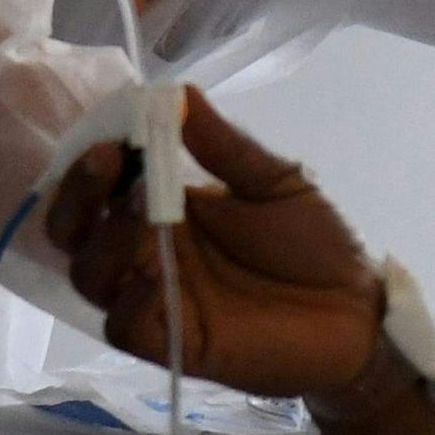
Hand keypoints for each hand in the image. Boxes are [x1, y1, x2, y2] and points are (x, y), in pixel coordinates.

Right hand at [41, 90, 385, 397]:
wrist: (359, 313)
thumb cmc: (317, 244)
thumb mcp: (275, 181)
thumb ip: (225, 146)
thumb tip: (178, 92)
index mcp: (166, 208)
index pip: (101, 184)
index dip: (93, 158)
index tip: (115, 132)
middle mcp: (148, 252)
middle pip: (74, 230)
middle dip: (78, 193)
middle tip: (109, 161)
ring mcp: (156, 298)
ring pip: (89, 275)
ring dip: (104, 239)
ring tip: (143, 208)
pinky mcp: (173, 342)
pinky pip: (123, 326)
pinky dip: (129, 299)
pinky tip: (155, 275)